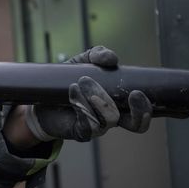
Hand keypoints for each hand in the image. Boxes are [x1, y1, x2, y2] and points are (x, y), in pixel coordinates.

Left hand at [25, 46, 152, 141]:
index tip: (137, 92)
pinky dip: (82, 106)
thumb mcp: (83, 62)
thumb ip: (98, 55)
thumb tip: (112, 58)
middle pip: (136, 125)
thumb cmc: (68, 81)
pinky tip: (73, 92)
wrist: (43, 98)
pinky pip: (89, 126)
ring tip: (82, 82)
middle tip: (131, 93)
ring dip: (99, 98)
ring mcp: (97, 127)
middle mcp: (111, 117)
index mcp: (118, 102)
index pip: (142, 112)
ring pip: (110, 119)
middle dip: (138, 111)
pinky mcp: (80, 132)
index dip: (146, 107)